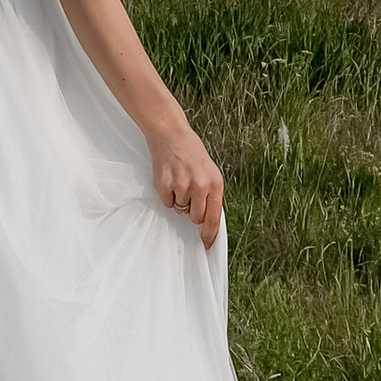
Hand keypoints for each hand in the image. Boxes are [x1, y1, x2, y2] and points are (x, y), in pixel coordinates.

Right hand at [147, 117, 224, 247]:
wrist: (171, 135)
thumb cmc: (191, 153)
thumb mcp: (209, 172)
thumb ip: (210, 195)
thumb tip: (208, 219)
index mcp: (215, 183)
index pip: (214, 217)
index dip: (210, 234)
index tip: (207, 244)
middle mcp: (200, 185)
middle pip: (196, 218)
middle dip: (192, 211)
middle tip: (189, 193)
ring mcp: (182, 185)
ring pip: (180, 210)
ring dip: (179, 200)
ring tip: (180, 181)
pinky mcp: (165, 185)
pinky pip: (167, 203)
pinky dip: (168, 195)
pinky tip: (171, 179)